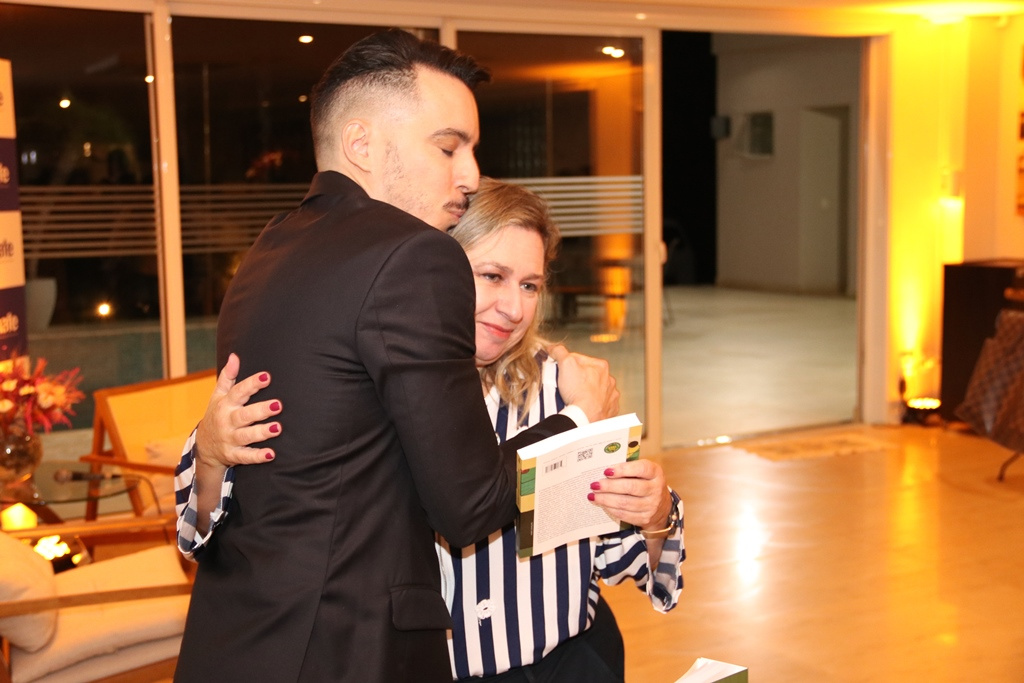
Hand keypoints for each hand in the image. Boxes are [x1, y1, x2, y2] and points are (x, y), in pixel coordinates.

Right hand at [195, 353, 282, 469]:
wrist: (204, 447)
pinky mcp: (233, 455)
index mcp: (225, 405)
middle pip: (244, 415)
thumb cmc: (217, 415)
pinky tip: (271, 454)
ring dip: (262, 432)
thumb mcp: (218, 396)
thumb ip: (227, 377)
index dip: (252, 384)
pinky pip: (245, 457)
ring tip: (278, 427)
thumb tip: (235, 356)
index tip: (267, 377)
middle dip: (261, 410)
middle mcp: (226, 421)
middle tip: (278, 405)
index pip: (239, 392)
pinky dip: (257, 457)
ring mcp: (229, 439)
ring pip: (246, 436)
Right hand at [549, 344, 618, 421]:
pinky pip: (601, 404)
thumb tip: (554, 347)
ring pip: (596, 390)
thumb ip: (560, 352)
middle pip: (589, 375)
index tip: (561, 372)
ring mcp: (611, 396)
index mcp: (601, 366)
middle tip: (567, 386)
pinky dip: (594, 405)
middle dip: (578, 379)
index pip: (580, 359)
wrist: (585, 417)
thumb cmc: (577, 391)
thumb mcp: (565, 364)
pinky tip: (585, 407)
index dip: (567, 364)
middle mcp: (609, 380)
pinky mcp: (610, 410)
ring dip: (588, 392)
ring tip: (576, 398)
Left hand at [588, 459, 672, 531]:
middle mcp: (656, 489)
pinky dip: (610, 509)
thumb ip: (628, 468)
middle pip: (630, 487)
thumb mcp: (643, 472)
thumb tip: (604, 471)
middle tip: (595, 485)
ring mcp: (651, 505)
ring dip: (606, 499)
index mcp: (655, 473)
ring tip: (593, 495)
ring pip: (625, 503)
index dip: (623, 469)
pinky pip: (624, 514)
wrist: (661, 506)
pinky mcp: (645, 518)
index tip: (607, 471)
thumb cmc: (645, 483)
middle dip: (609, 486)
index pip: (641, 469)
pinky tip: (602, 504)